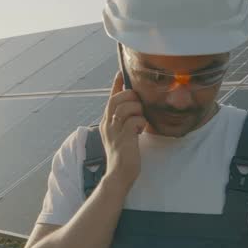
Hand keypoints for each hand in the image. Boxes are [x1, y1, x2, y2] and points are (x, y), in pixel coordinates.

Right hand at [101, 71, 145, 187]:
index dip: (116, 85)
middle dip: (130, 97)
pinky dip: (141, 122)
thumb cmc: (124, 157)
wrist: (119, 175)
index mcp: (106, 123)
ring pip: (126, 107)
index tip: (120, 73)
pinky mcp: (124, 136)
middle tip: (139, 106)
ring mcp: (114, 130)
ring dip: (138, 110)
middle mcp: (107, 124)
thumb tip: (138, 110)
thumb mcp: (122, 136)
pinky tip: (141, 131)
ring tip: (140, 121)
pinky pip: (135, 120)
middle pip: (116, 99)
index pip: (111, 99)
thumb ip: (125, 123)